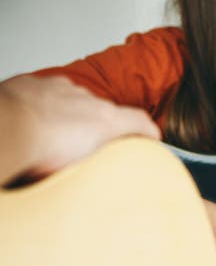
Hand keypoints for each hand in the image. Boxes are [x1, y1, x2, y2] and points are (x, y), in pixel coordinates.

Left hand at [0, 75, 159, 181]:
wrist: (5, 128)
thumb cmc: (41, 151)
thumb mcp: (87, 169)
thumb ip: (107, 165)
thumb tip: (119, 181)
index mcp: (107, 120)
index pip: (141, 122)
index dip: (149, 132)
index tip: (152, 140)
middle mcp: (89, 100)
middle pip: (107, 114)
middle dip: (102, 130)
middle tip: (91, 150)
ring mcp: (62, 89)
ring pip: (76, 104)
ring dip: (73, 118)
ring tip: (57, 139)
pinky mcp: (37, 83)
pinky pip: (49, 96)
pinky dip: (48, 108)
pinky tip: (37, 123)